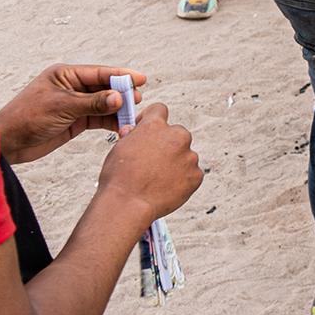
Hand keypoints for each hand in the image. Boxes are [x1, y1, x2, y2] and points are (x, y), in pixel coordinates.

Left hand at [0, 65, 147, 164]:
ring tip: (133, 116)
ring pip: (105, 104)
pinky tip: (122, 127)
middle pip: (105, 87)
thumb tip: (120, 98)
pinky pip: (100, 118)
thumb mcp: (62, 107)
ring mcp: (75, 104)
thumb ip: (93, 102)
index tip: (141, 79)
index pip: (99, 72)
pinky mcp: (76, 120)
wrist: (8, 143)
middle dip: (122, 94)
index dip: (121, 76)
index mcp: (65, 75)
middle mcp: (72, 87)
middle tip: (138, 100)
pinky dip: (111, 122)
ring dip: (119, 110)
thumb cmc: (27, 118)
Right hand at [96, 102, 201, 226]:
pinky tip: (165, 187)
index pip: (159, 110)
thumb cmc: (119, 178)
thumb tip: (134, 130)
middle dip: (166, 144)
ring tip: (156, 178)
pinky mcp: (196, 174)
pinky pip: (191, 172)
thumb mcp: (119, 148)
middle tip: (152, 161)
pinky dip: (182, 178)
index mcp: (155, 126)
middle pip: (176, 134)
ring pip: (184, 155)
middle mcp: (177, 136)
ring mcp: (189, 156)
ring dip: (175, 162)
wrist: (127, 204)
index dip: (152, 118)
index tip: (148, 128)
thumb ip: (133, 136)